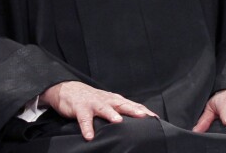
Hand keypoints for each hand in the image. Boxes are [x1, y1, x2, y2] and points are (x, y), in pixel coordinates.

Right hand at [40, 81, 157, 140]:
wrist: (68, 89)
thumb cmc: (92, 99)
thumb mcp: (109, 103)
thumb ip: (122, 111)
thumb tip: (139, 124)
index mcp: (115, 100)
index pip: (133, 105)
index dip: (144, 111)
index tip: (156, 119)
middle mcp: (107, 100)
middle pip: (122, 105)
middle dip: (133, 110)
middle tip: (144, 116)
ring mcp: (93, 103)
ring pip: (103, 108)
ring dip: (110, 114)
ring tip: (118, 122)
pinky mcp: (80, 108)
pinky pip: (84, 119)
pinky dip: (86, 127)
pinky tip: (89, 136)